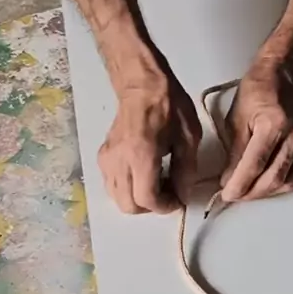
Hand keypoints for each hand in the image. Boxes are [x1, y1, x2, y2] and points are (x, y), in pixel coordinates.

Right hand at [98, 73, 201, 213]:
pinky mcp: (103, 157)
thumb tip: (182, 195)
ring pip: (117, 198)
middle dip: (150, 208)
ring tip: (156, 185)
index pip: (147, 199)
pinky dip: (127, 190)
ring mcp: (107, 160)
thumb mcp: (188, 138)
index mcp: (141, 155)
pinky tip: (143, 177)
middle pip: (128, 206)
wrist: (142, 85)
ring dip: (137, 200)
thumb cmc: (168, 106)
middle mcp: (119, 161)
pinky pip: (112, 185)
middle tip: (167, 194)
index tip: (178, 200)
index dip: (165, 207)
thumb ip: (186, 171)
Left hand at [221, 62, 292, 201]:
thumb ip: (235, 153)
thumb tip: (230, 180)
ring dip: (268, 192)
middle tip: (236, 195)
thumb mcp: (237, 119)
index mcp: (273, 124)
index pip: (254, 165)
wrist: (284, 76)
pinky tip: (270, 183)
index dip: (239, 185)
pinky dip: (285, 185)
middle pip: (274, 179)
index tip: (227, 194)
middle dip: (252, 193)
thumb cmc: (257, 92)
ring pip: (289, 182)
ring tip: (251, 191)